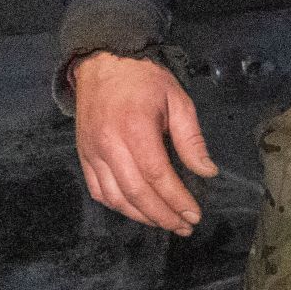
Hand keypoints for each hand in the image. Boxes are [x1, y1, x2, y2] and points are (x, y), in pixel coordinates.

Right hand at [73, 52, 216, 235]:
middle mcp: (110, 145)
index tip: (195, 214)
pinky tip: (137, 211)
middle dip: (163, 215)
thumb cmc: (144, 79)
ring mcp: (92, 153)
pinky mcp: (84, 156)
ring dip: (142, 216)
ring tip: (166, 224)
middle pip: (137, 193)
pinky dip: (118, 206)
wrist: (102, 63)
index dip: (176, 200)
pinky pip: (99, 191)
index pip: (157, 176)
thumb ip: (191, 137)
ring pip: (116, 198)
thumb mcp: (177, 99)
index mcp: (135, 129)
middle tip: (184, 226)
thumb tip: (207, 172)